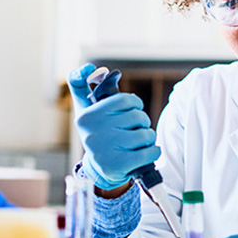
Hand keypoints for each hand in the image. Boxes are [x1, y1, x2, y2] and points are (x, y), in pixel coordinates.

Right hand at [68, 63, 160, 189]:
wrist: (98, 169)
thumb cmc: (97, 132)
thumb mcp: (86, 109)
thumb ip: (84, 85)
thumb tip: (97, 69)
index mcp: (88, 116)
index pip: (124, 100)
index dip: (135, 103)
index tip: (135, 107)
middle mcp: (93, 132)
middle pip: (137, 117)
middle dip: (143, 121)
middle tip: (138, 128)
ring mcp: (104, 150)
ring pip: (145, 134)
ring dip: (149, 137)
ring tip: (141, 141)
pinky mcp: (117, 165)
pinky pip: (148, 153)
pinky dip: (153, 151)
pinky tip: (148, 151)